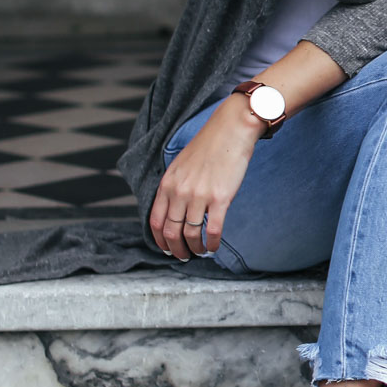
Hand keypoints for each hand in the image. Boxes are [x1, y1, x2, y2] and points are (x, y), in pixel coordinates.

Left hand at [149, 96, 264, 259]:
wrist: (230, 131)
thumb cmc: (208, 146)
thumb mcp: (180, 165)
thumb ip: (174, 187)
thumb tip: (174, 211)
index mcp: (168, 183)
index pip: (156, 221)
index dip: (160, 240)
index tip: (166, 249)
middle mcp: (180, 191)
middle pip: (171, 232)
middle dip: (176, 249)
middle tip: (183, 256)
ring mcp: (199, 196)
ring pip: (190, 234)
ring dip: (195, 248)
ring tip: (200, 252)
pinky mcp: (220, 199)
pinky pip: (212, 230)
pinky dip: (211, 243)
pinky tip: (213, 247)